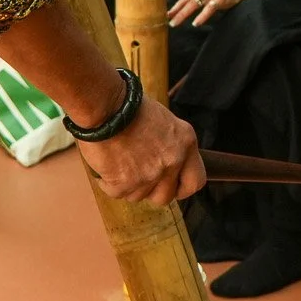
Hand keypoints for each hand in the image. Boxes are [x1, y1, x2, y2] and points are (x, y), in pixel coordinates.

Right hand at [76, 96, 205, 206]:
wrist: (105, 104)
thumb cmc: (129, 106)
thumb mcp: (164, 121)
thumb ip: (170, 146)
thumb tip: (165, 166)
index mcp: (186, 143)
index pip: (195, 182)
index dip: (181, 188)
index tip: (172, 187)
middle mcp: (172, 161)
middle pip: (165, 196)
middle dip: (150, 190)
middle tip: (137, 176)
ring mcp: (150, 174)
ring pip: (138, 196)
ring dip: (127, 185)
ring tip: (117, 162)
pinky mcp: (125, 183)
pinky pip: (117, 193)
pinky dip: (108, 182)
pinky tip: (105, 164)